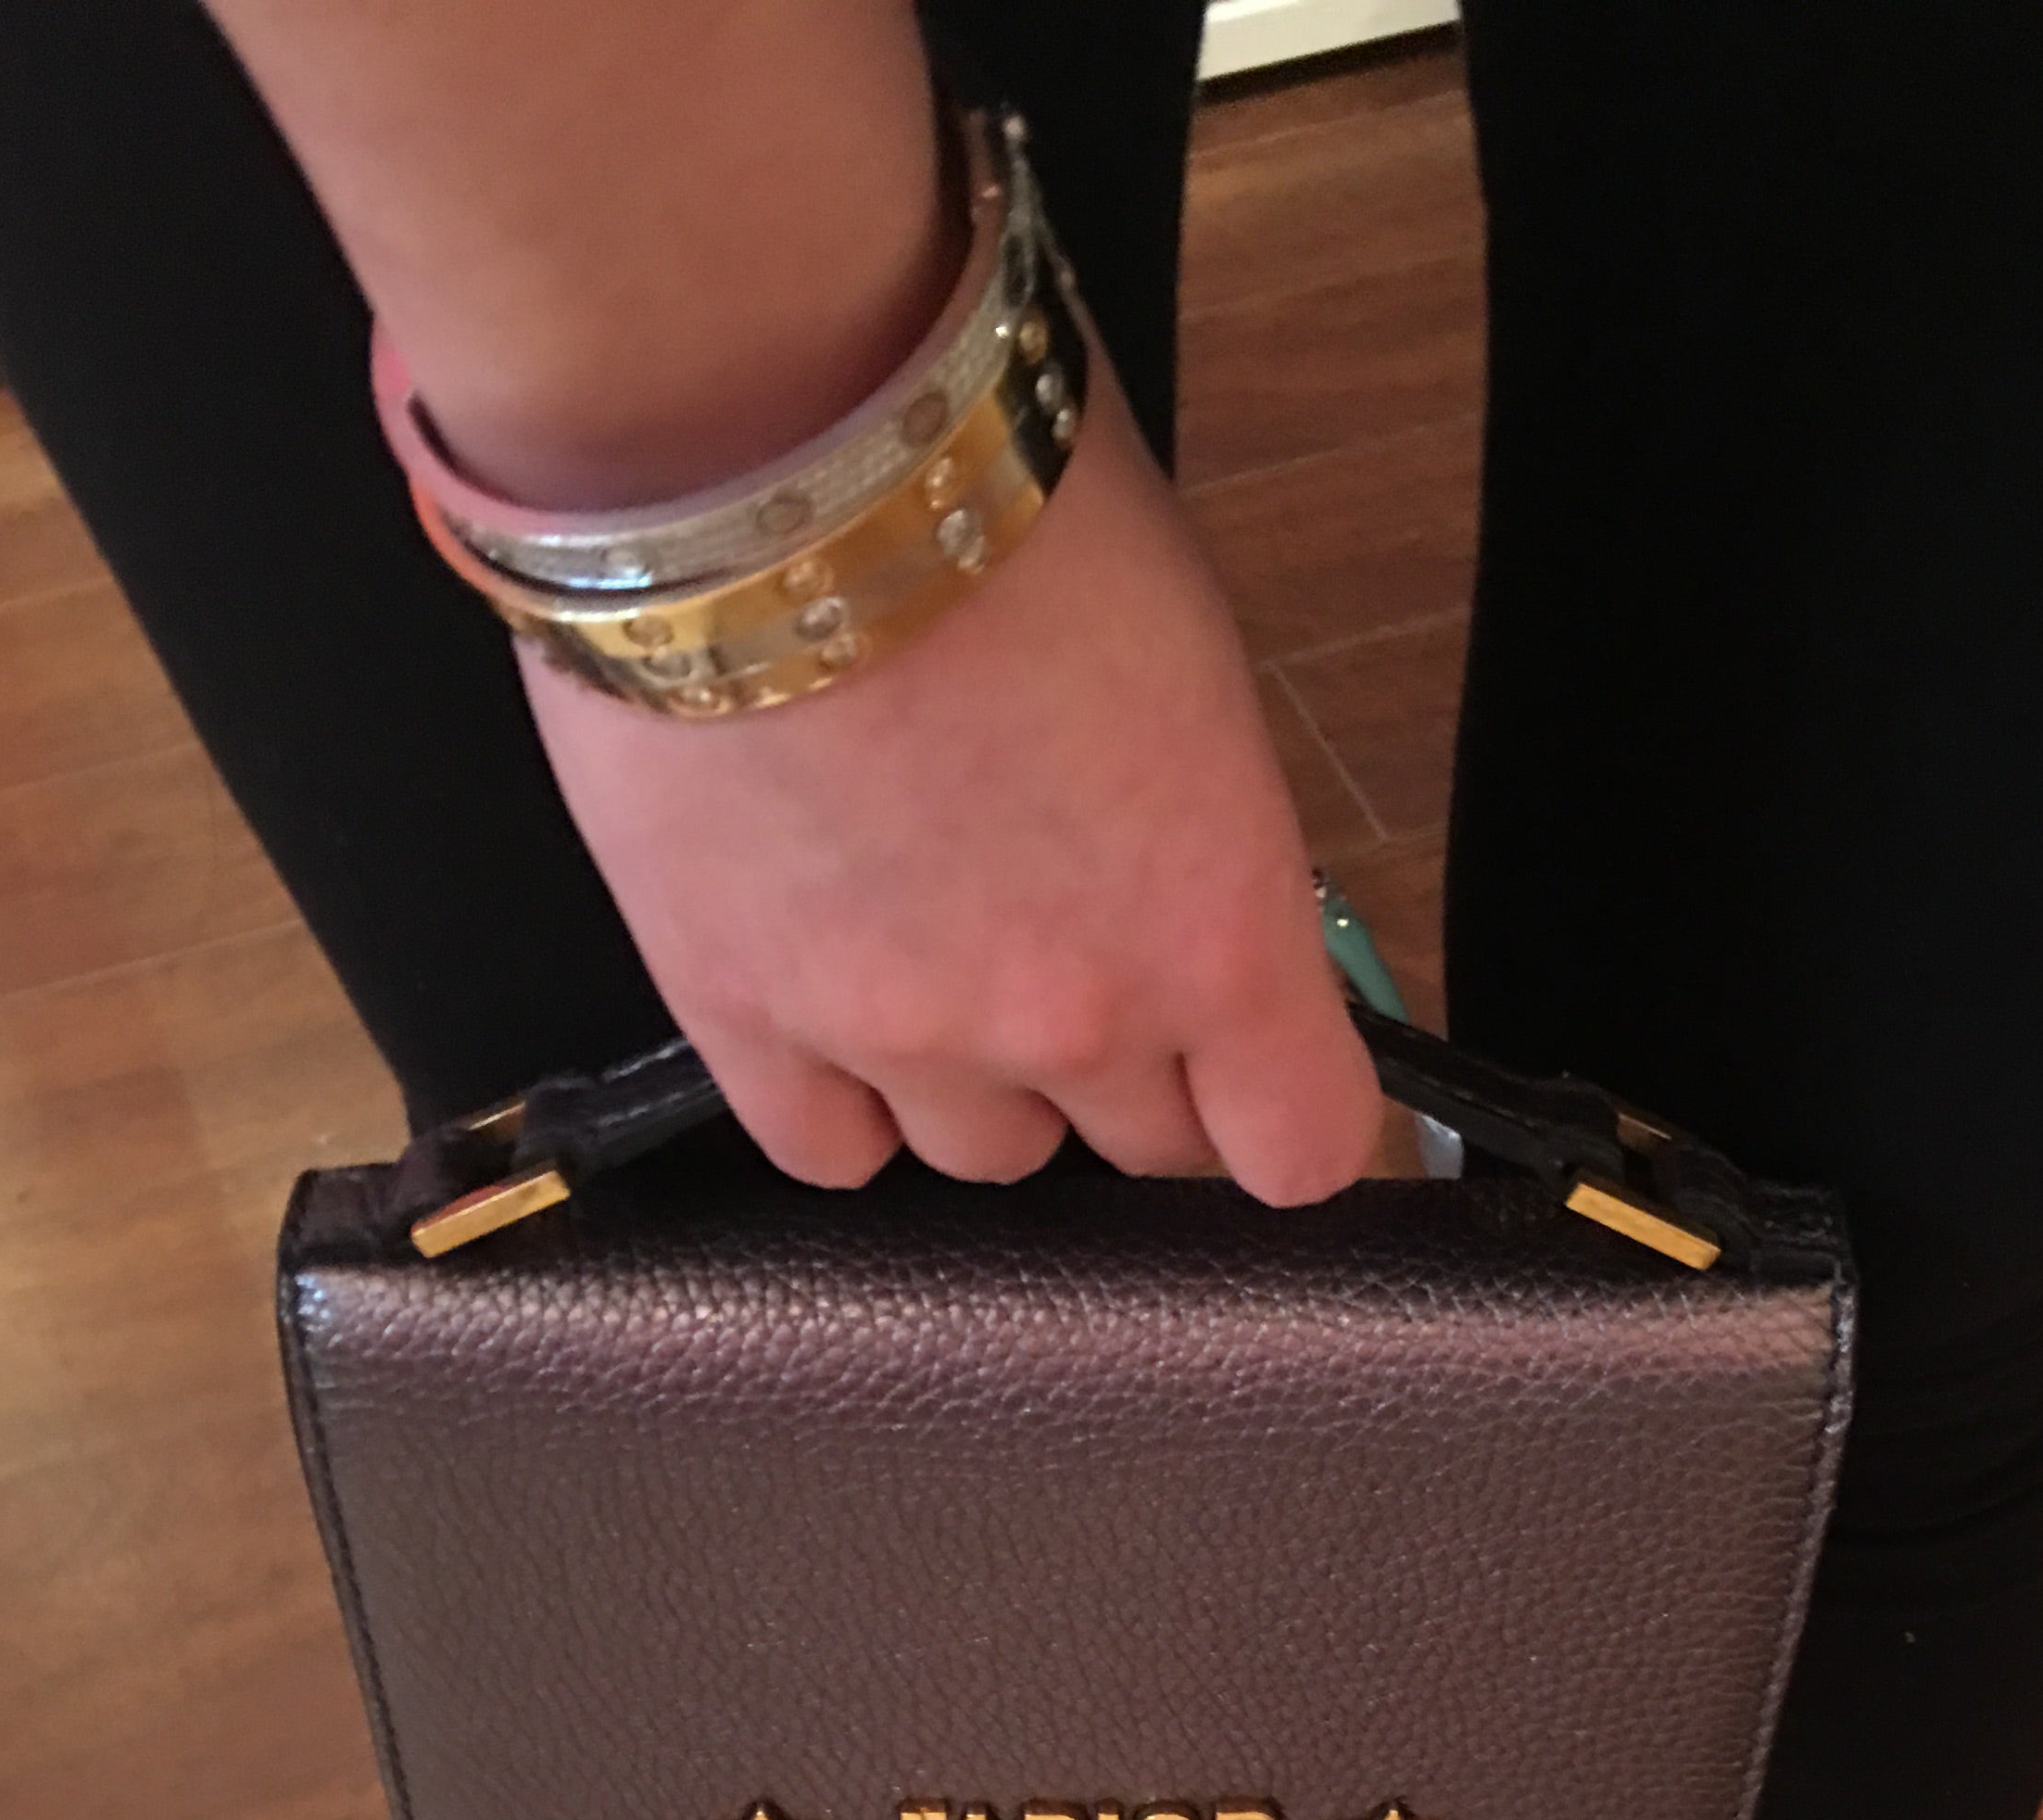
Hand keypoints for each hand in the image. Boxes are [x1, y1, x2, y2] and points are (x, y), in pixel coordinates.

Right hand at [519, 361, 1383, 1201]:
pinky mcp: (742, 1016)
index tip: (1267, 1077)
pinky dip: (843, 1104)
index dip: (1286, 1110)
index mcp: (1218, 930)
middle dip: (1136, 1070)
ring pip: (982, 1154)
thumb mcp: (1191, 661)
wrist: (768, 441)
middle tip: (1085, 951)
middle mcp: (1072, 1020)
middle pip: (1143, 1149)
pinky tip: (834, 1014)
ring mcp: (899, 1036)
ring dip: (983, 1083)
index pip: (1301, 1145)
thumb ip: (1205, 837)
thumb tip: (1194, 895)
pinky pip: (823, 1148)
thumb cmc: (1003, 492)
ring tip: (938, 949)